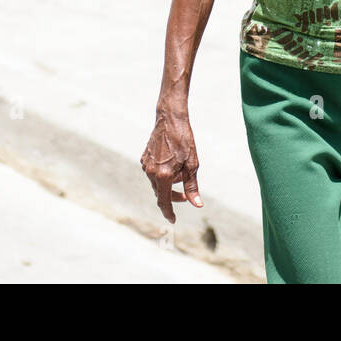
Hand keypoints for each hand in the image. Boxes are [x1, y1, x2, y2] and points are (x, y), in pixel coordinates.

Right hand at [140, 107, 202, 222]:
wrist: (170, 119)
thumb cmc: (184, 141)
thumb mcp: (192, 164)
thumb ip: (192, 186)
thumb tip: (196, 204)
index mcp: (163, 176)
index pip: (164, 202)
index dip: (169, 213)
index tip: (173, 220)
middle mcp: (151, 172)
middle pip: (160, 193)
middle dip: (173, 197)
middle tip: (186, 196)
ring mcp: (145, 165)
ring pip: (156, 183)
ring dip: (168, 185)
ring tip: (181, 174)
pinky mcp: (144, 158)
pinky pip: (152, 173)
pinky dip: (162, 175)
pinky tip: (171, 165)